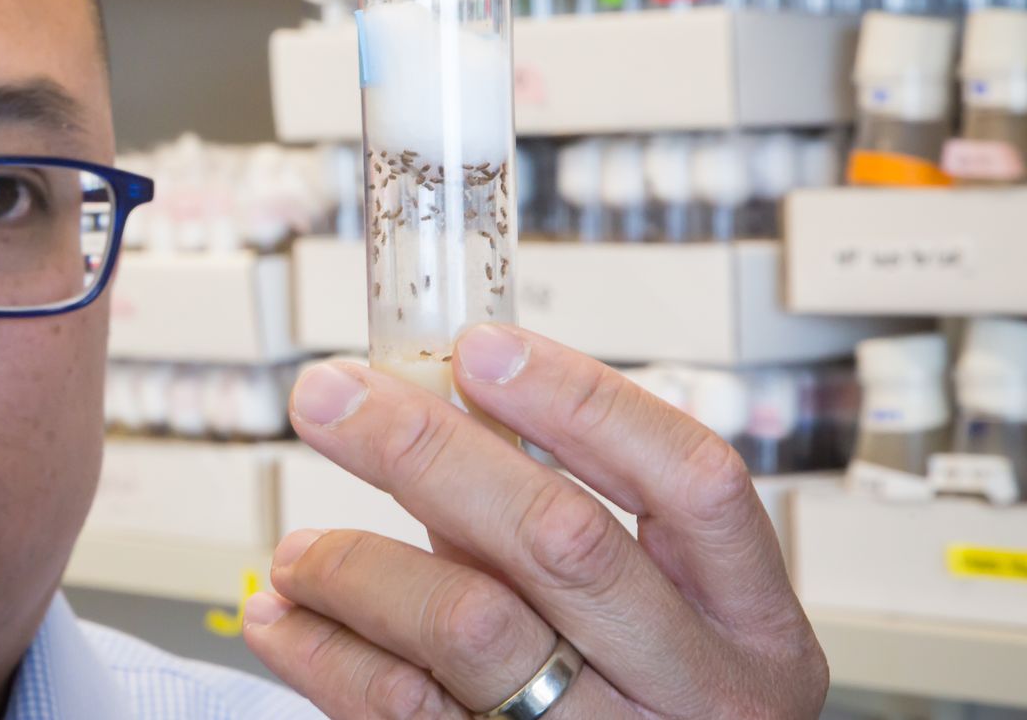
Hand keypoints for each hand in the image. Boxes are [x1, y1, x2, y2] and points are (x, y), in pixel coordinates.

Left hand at [241, 325, 826, 718]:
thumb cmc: (629, 706)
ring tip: (297, 553)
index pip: (689, 479)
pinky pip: (401, 708)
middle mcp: (697, 689)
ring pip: (470, 625)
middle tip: (332, 398)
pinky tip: (284, 620)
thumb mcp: (637, 614)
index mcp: (748, 625)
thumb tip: (433, 400)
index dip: (580, 399)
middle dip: (425, 449)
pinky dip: (323, 651)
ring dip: (356, 565)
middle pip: (561, 539)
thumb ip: (549, 519)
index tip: (477, 348)